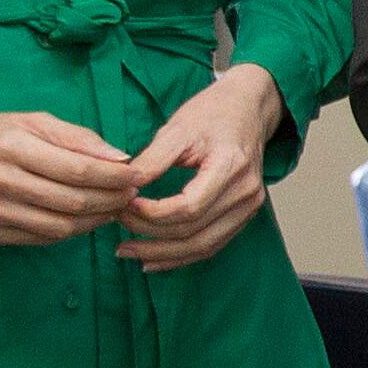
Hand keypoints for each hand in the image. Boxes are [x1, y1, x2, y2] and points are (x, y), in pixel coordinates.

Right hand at [0, 104, 142, 245]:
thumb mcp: (31, 120)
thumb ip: (77, 138)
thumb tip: (120, 158)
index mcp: (13, 146)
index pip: (79, 171)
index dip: (116, 178)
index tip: (138, 176)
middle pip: (74, 202)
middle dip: (112, 201)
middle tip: (132, 196)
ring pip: (60, 227)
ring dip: (95, 221)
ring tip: (113, 209)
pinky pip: (40, 239)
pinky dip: (69, 232)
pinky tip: (83, 220)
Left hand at [118, 64, 287, 268]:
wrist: (248, 109)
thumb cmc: (213, 114)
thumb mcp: (177, 128)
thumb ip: (152, 160)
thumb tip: (124, 186)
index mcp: (230, 166)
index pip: (190, 206)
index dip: (153, 213)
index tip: (124, 204)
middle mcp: (246, 192)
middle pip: (195, 231)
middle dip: (151, 235)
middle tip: (118, 225)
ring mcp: (249, 207)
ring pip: (203, 246)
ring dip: (164, 254)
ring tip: (129, 251)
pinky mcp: (244, 215)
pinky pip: (213, 245)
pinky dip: (182, 256)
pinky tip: (155, 258)